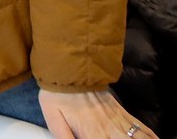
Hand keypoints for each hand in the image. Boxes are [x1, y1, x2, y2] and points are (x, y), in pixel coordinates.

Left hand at [39, 89, 154, 138]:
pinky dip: (150, 135)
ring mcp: (117, 120)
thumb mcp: (52, 118)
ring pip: (139, 138)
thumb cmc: (57, 95)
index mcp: (91, 134)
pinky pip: (140, 127)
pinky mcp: (121, 112)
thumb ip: (63, 137)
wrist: (68, 69)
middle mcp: (108, 130)